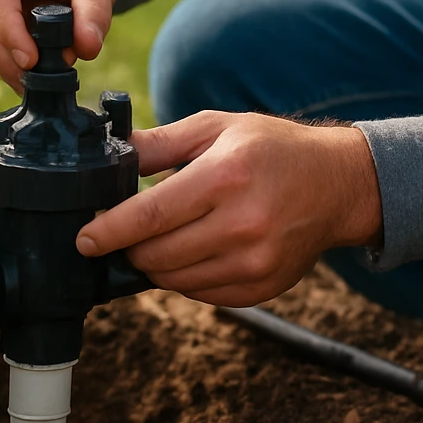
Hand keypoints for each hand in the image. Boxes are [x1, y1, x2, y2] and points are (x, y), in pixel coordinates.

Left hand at [75, 111, 382, 305]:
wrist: (338, 184)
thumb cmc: (273, 148)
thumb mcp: (217, 128)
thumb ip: (160, 144)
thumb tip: (109, 152)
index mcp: (226, 176)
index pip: (150, 216)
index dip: (109, 232)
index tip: (84, 239)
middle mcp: (242, 223)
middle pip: (157, 255)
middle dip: (130, 247)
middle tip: (129, 231)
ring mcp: (255, 261)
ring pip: (175, 280)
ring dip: (157, 263)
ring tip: (167, 236)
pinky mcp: (263, 287)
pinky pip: (202, 294)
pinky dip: (186, 277)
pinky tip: (196, 250)